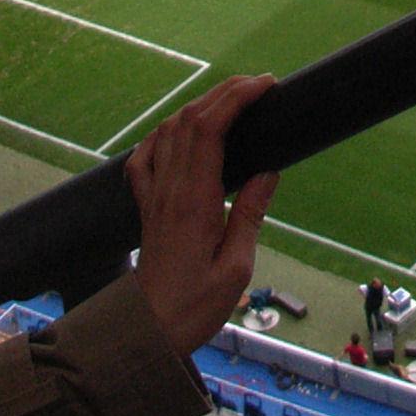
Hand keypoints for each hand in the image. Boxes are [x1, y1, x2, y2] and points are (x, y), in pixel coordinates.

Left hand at [125, 73, 279, 354]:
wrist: (147, 331)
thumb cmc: (195, 306)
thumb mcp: (236, 267)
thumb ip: (250, 215)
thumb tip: (269, 170)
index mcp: (194, 200)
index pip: (209, 129)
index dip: (236, 97)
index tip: (266, 86)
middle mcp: (169, 188)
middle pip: (190, 119)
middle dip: (224, 91)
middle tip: (258, 84)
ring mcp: (153, 195)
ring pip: (169, 130)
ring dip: (199, 106)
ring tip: (231, 100)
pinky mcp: (146, 206)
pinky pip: (146, 156)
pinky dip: (164, 133)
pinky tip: (178, 132)